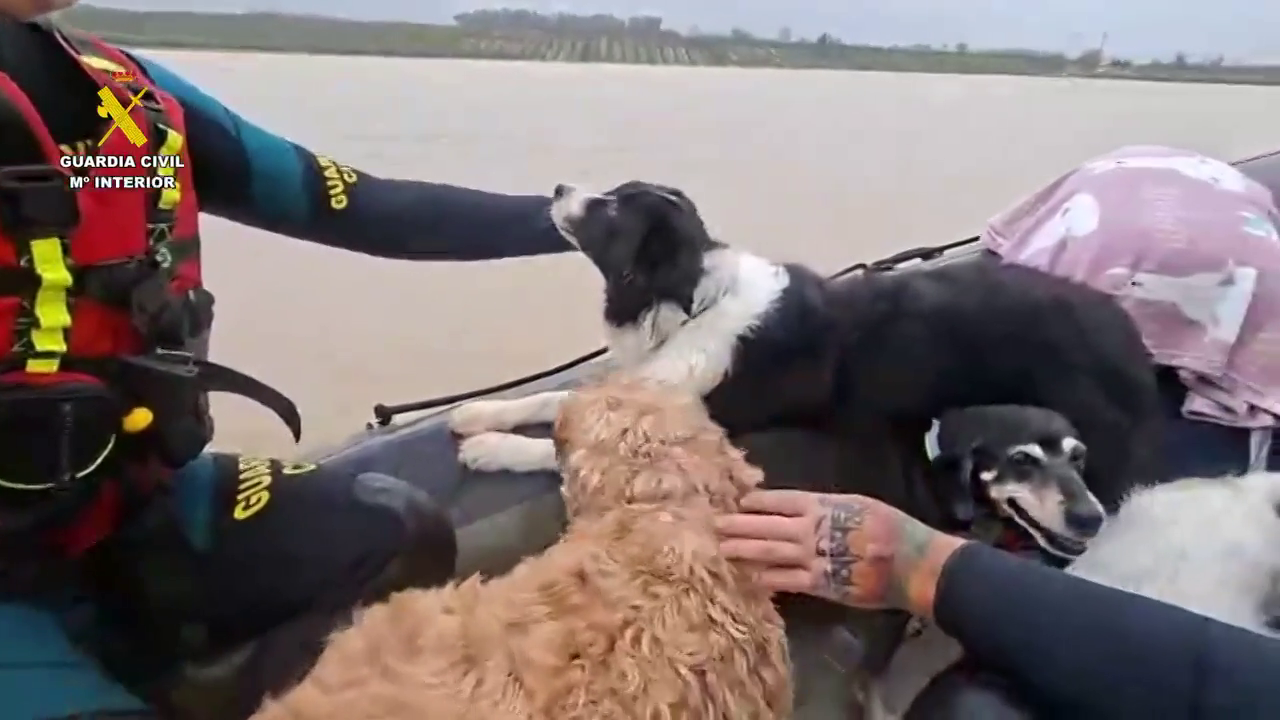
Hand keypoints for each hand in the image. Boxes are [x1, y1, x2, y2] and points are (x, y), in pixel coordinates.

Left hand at [716, 490, 967, 617]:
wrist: (911, 562)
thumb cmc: (891, 527)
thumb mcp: (858, 503)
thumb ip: (827, 506)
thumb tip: (802, 508)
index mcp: (821, 504)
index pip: (778, 500)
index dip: (756, 501)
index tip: (738, 502)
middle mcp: (810, 528)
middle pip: (765, 525)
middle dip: (738, 525)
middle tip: (714, 524)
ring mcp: (812, 557)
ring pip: (768, 552)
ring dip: (742, 550)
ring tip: (721, 548)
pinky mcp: (818, 584)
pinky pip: (784, 581)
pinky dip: (764, 578)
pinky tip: (748, 577)